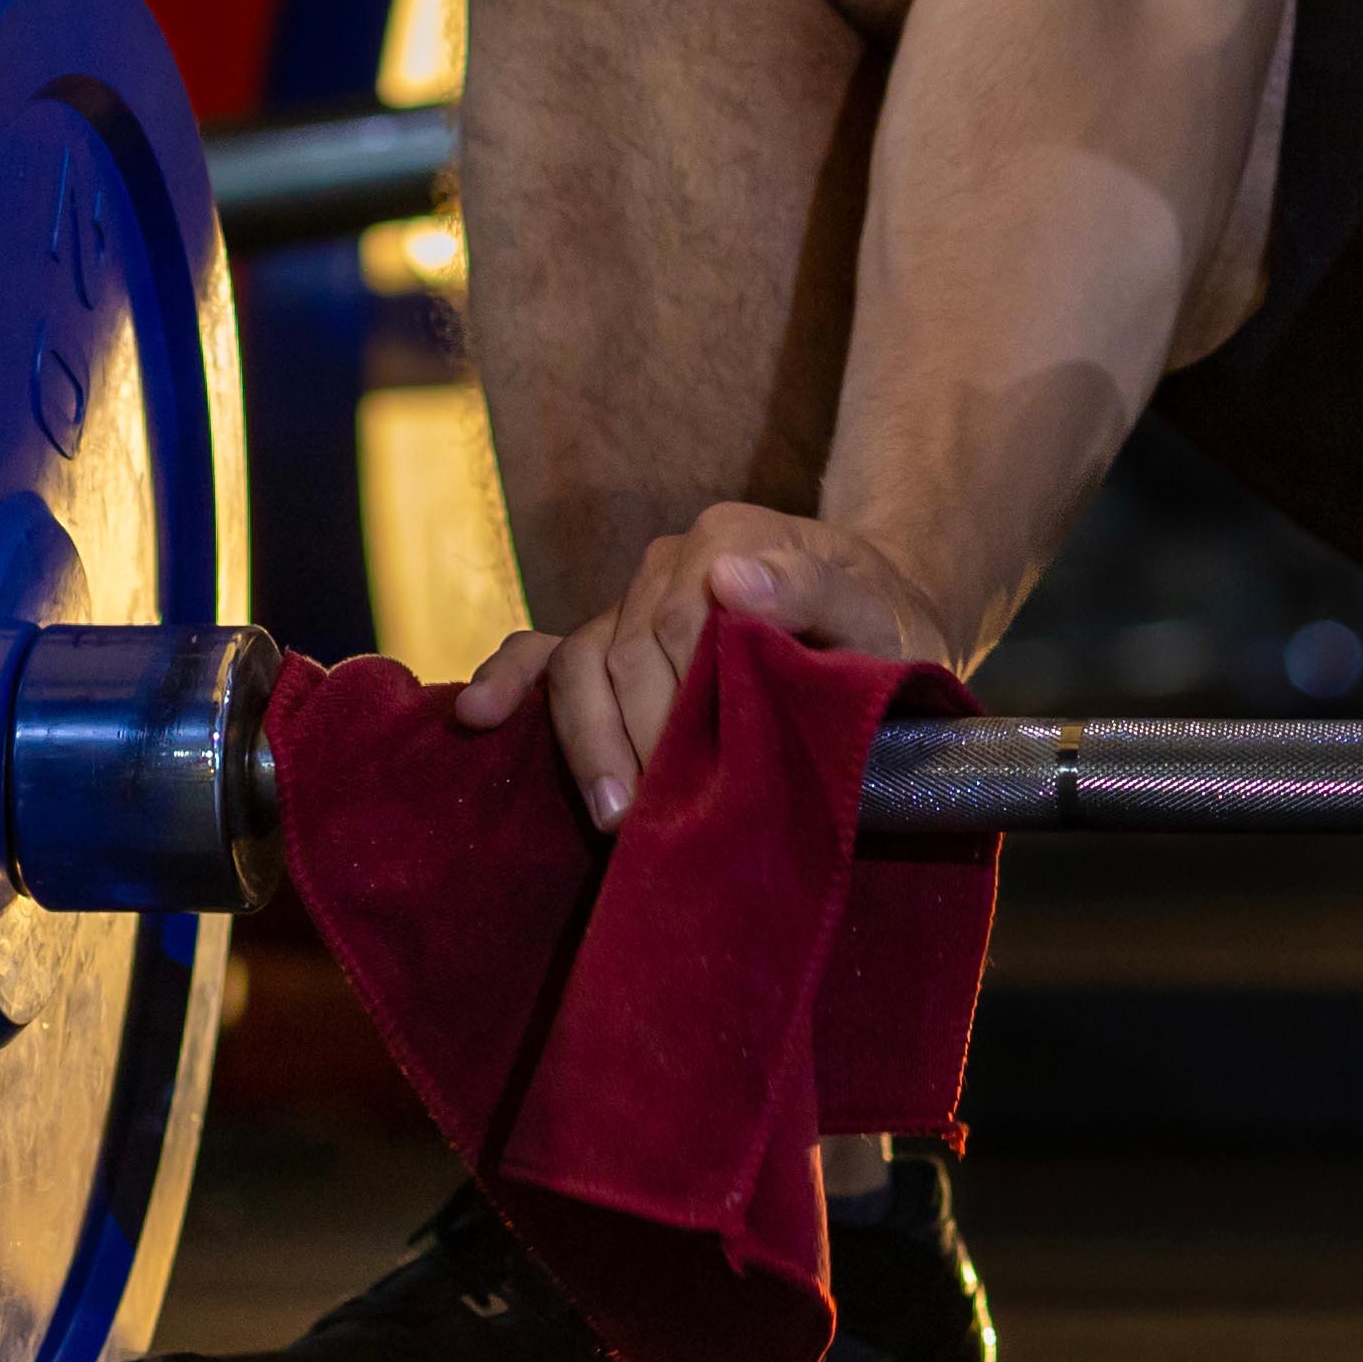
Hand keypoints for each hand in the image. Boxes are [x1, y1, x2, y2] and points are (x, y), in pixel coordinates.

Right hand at [448, 501, 962, 829]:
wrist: (878, 619)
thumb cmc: (885, 626)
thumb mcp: (880, 610)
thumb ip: (815, 590)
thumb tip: (726, 577)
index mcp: (731, 539)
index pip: (675, 621)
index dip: (675, 705)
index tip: (692, 775)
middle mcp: (671, 562)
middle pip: (623, 650)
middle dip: (635, 740)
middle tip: (655, 822)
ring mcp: (634, 601)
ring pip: (578, 662)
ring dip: (586, 740)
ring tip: (613, 814)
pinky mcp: (615, 640)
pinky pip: (545, 653)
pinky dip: (508, 681)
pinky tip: (477, 717)